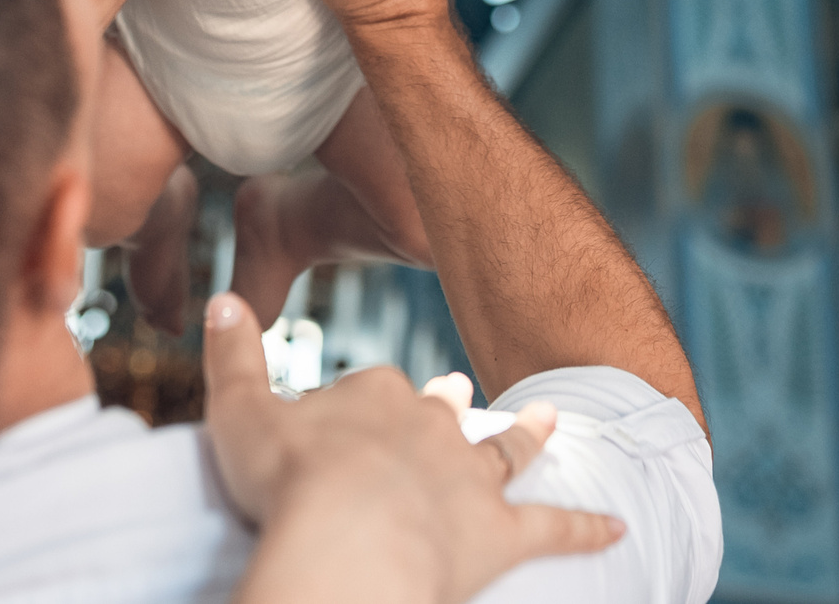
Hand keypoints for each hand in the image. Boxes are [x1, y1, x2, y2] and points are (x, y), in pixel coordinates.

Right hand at [202, 294, 621, 603]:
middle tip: (462, 393)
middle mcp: (433, 427)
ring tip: (553, 416)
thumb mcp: (239, 410)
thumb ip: (231, 354)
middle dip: (449, 406)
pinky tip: (618, 526)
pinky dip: (587, 527)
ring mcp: (473, 479)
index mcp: (375, 396)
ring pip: (508, 450)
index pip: (375, 387)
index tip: (354, 412)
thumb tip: (220, 299)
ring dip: (532, 434)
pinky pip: (555, 528)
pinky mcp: (503, 535)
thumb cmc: (287, 481)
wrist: (349, 540)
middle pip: (443, 411)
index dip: (365, 402)